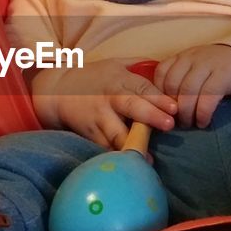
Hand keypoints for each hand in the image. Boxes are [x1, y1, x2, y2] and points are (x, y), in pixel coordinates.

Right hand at [30, 59, 176, 148]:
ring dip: (133, 144)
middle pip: (132, 106)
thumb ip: (139, 66)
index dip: (159, 98)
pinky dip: (117, 157)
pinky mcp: (90, 134)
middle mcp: (110, 98)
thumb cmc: (91, 77)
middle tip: (168, 125)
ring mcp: (99, 117)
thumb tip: (166, 69)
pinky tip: (129, 166)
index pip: (143, 87)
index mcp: (120, 79)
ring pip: (117, 133)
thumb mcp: (114, 64)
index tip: (174, 108)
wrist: (56, 92)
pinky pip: (105, 147)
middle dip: (151, 116)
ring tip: (147, 158)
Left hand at [154, 44, 230, 127]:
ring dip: (186, 113)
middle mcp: (193, 57)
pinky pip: (208, 95)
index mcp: (183, 56)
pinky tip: (203, 121)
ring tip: (191, 124)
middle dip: (172, 108)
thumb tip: (163, 108)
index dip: (159, 95)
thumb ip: (181, 81)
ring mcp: (209, 64)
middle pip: (173, 85)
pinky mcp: (225, 74)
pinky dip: (202, 112)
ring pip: (188, 91)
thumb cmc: (221, 71)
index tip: (165, 111)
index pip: (161, 73)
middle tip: (178, 123)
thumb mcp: (198, 70)